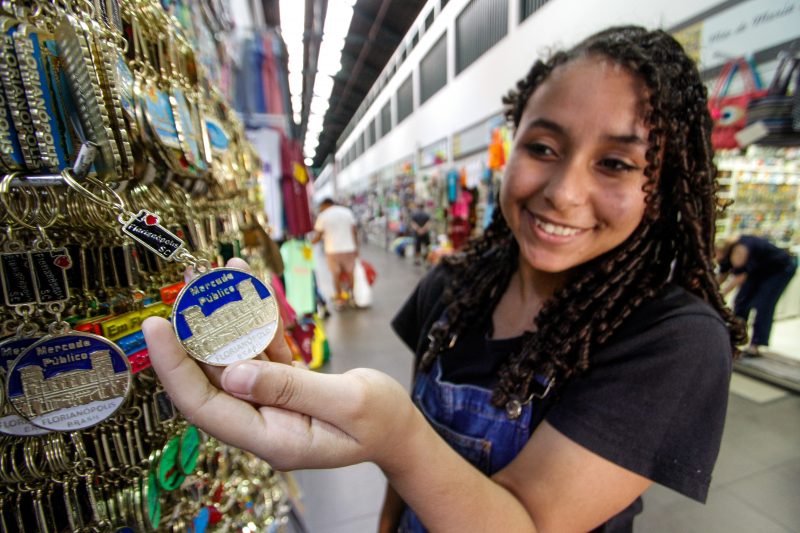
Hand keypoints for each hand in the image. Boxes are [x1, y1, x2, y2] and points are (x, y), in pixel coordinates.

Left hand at [142, 259, 416, 470]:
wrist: (401, 429)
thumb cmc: (382, 421)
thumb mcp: (347, 403)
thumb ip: (291, 388)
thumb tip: (233, 375)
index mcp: (272, 438)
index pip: (205, 406)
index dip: (175, 367)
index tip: (157, 327)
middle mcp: (262, 422)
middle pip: (212, 378)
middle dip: (195, 332)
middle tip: (189, 286)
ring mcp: (270, 403)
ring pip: (234, 358)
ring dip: (225, 319)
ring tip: (219, 276)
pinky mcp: (281, 386)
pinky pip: (259, 351)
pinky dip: (256, 322)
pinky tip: (251, 289)